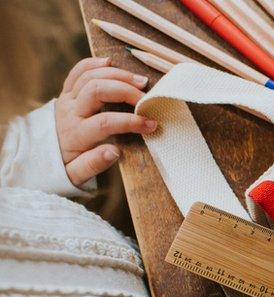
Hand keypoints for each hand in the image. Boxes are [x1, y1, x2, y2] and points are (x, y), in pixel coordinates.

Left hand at [54, 57, 156, 185]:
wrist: (39, 154)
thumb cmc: (64, 165)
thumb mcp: (75, 175)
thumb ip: (92, 164)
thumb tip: (114, 151)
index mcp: (75, 134)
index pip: (105, 123)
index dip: (130, 121)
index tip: (151, 124)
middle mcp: (69, 112)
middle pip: (96, 90)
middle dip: (125, 91)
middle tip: (147, 98)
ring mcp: (67, 99)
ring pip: (90, 76)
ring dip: (117, 75)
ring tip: (140, 81)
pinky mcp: (66, 92)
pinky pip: (78, 71)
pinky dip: (93, 63)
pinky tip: (110, 62)